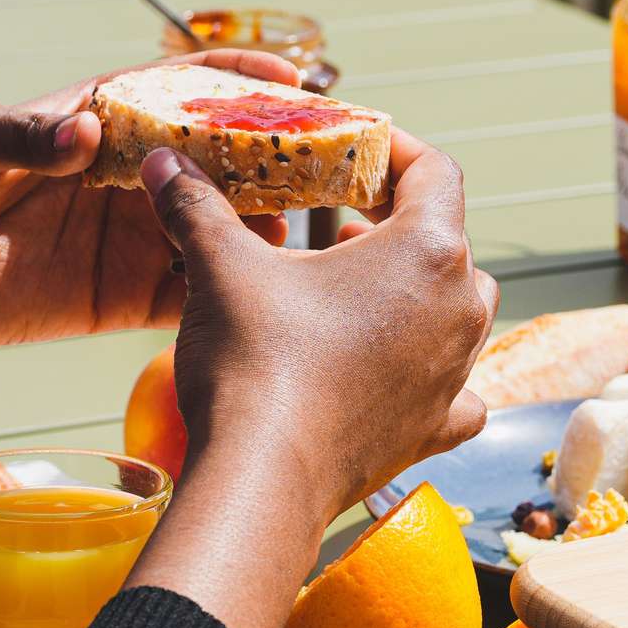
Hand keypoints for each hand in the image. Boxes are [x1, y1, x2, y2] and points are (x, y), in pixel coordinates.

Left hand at [0, 50, 294, 421]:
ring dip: (262, 231)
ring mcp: (130, 239)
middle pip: (220, 162)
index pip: (184, 89)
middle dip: (277, 161)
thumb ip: (28, 132)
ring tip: (301, 237)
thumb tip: (84, 132)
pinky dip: (229, 294)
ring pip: (219, 229)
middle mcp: (127, 178)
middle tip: (327, 170)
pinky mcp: (123, 298)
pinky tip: (262, 295)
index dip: (242, 81)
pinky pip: (192, 294)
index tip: (297, 81)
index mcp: (97, 120)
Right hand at [122, 130, 496, 627]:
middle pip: (448, 241)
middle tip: (341, 224)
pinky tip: (399, 371)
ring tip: (354, 290)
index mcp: (428, 252)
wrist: (264, 476)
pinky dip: (434, 374)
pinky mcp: (438, 426)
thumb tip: (166, 163)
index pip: (436, 172)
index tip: (357, 152)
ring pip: (458, 310)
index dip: (396, 151)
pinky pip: (458, 389)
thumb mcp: (221, 267)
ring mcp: (457, 372)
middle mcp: (461, 309)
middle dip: (397, 225)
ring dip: (415, 292)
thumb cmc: (255, 360)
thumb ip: (197, 206)